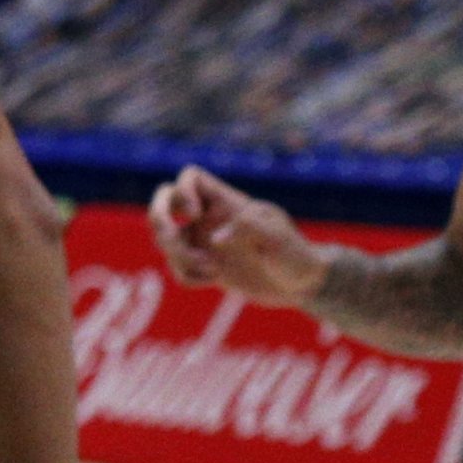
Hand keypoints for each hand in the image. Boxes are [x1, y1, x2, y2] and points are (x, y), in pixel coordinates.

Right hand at [149, 167, 325, 305]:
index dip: (181, 191)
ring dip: (178, 255)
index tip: (194, 214)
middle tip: (172, 237)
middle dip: (158, 218)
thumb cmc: (297, 255)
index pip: (191, 177)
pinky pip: (178, 268)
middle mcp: (211, 218)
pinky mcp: (206, 267)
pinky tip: (214, 280)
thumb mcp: (279, 238)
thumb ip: (249, 228)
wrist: (304, 286)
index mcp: (228, 202)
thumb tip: (213, 239)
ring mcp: (206, 243)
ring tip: (211, 269)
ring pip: (165, 239)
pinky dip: (188, 275)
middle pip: (164, 200)